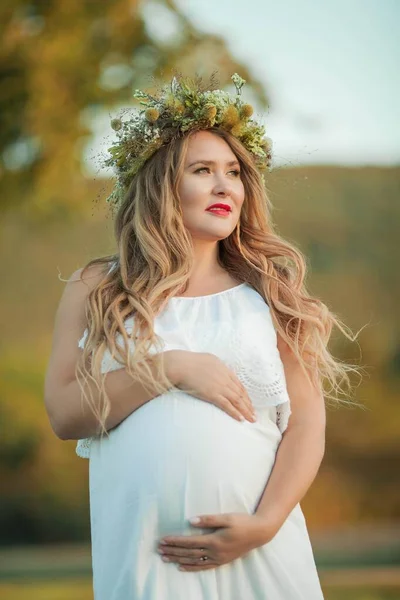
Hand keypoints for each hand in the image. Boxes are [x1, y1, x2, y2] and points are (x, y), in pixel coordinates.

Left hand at [157, 513, 277, 571]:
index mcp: (214, 540)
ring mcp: (218, 558)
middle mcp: (214, 552)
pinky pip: (203, 566)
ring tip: (166, 558)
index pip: (189, 542)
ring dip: (179, 559)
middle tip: (160, 550)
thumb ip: (208, 519)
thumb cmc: (242, 522)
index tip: (164, 540)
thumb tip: (190, 521)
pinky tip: (182, 567)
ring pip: (194, 561)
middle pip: (189, 553)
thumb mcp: (226, 517)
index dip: (176, 541)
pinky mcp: (222, 560)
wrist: (259, 533)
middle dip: (173, 551)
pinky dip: (191, 567)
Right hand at [170, 350, 255, 422]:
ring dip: (245, 411)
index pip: (239, 384)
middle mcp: (225, 377)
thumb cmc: (189, 362)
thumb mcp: (207, 359)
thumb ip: (216, 367)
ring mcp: (220, 386)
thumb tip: (218, 371)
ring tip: (251, 419)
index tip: (249, 403)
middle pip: (240, 393)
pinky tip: (240, 418)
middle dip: (248, 405)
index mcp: (224, 369)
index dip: (245, 395)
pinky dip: (235, 412)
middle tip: (254, 414)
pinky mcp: (213, 394)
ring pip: (237, 400)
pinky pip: (227, 405)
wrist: (181, 365)